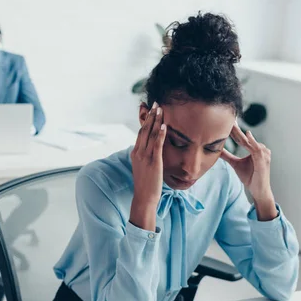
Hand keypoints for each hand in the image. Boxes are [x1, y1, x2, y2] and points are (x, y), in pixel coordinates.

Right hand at [129, 102, 166, 230]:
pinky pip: (157, 145)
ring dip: (156, 120)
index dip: (145, 120)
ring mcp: (145, 157)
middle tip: (156, 103)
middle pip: (144, 129)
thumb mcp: (142, 167)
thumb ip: (144, 156)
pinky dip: (161, 134)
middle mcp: (138, 152)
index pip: (140, 132)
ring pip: (150, 134)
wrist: (144, 197)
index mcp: (135, 152)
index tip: (150, 110)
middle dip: (150, 115)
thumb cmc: (145, 184)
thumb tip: (149, 149)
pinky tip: (165, 125)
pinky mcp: (154, 162)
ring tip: (160, 109)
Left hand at [220, 124, 276, 219]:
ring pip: (249, 141)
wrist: (258, 190)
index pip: (242, 138)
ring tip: (232, 125)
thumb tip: (217, 150)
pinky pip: (257, 148)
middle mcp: (260, 149)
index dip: (234, 130)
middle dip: (236, 128)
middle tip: (229, 118)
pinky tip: (247, 135)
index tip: (227, 121)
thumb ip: (227, 156)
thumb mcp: (235, 164)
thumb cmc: (250, 177)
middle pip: (245, 137)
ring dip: (240, 133)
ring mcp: (263, 153)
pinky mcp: (264, 159)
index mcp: (254, 149)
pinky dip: (252, 141)